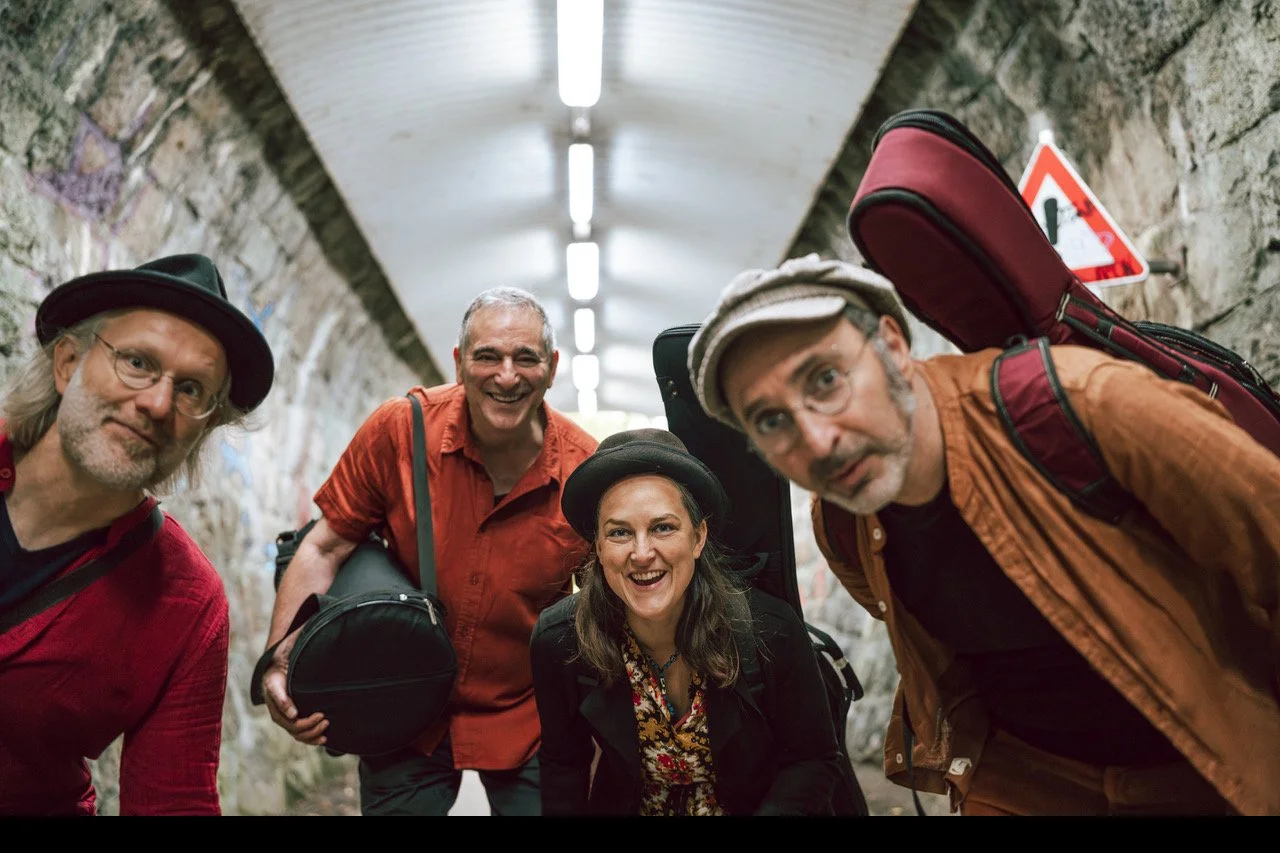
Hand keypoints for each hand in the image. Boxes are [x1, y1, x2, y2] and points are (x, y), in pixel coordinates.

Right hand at [261, 630, 328, 745]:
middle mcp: (273, 699)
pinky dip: (309, 738)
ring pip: (291, 729)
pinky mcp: (291, 718)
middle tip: (323, 716)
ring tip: (326, 725)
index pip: (274, 693)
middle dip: (304, 722)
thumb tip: (315, 614)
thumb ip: (302, 636)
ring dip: (308, 732)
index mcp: (272, 680)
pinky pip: (297, 733)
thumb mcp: (295, 641)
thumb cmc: (293, 651)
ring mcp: (281, 711)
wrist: (286, 662)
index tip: (295, 712)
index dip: (284, 704)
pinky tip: (324, 738)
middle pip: (284, 719)